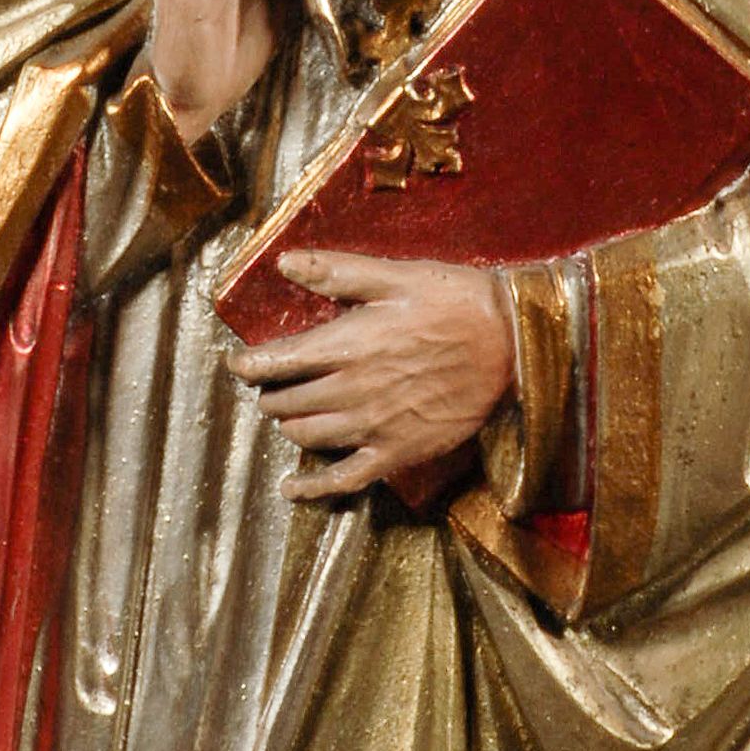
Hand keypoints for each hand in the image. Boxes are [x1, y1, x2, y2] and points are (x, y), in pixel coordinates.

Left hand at [230, 250, 515, 497]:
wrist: (513, 345)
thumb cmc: (456, 301)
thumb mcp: (396, 274)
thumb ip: (337, 272)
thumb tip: (284, 262)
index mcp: (348, 343)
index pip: (278, 360)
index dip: (248, 363)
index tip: (236, 362)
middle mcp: (353, 389)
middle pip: (286, 400)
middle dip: (271, 391)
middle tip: (272, 381)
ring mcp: (374, 426)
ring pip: (306, 435)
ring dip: (288, 423)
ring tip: (288, 411)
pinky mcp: (397, 453)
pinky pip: (343, 480)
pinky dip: (312, 488)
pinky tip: (291, 488)